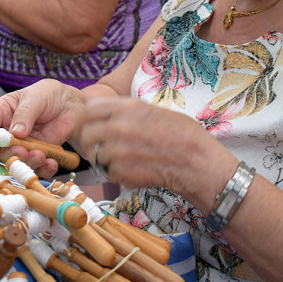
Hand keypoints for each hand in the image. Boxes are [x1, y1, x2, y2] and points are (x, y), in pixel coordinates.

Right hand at [0, 79, 83, 176]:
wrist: (71, 107)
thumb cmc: (49, 95)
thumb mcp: (36, 98)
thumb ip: (24, 113)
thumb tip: (15, 132)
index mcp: (1, 111)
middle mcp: (7, 131)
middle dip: (9, 153)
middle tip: (24, 152)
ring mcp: (21, 145)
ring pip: (16, 160)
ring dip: (27, 162)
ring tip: (41, 156)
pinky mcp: (36, 155)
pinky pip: (36, 167)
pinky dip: (43, 169)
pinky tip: (51, 163)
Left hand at [75, 96, 216, 191]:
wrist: (198, 164)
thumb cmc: (185, 136)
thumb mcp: (156, 110)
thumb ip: (129, 111)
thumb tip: (109, 113)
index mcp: (127, 107)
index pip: (89, 108)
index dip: (88, 118)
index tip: (91, 125)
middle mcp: (118, 126)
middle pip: (84, 133)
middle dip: (90, 141)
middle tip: (99, 147)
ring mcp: (118, 150)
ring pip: (95, 155)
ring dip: (103, 159)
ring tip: (122, 161)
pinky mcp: (121, 172)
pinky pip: (108, 172)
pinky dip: (116, 174)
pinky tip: (132, 170)